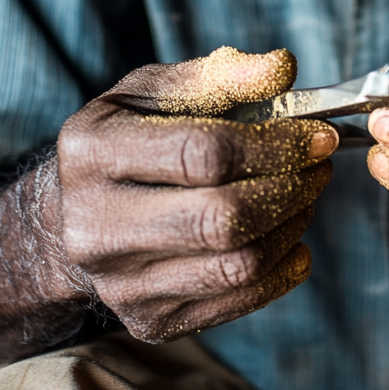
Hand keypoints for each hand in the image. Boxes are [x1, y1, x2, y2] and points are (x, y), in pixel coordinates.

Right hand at [50, 47, 336, 341]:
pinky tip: (292, 239)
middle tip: (319, 165)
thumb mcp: (153, 91)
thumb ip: (218, 76)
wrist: (69, 216)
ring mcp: (120, 284)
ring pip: (235, 264)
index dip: (274, 143)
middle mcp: (95, 226)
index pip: (202, 153)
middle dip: (290, 188)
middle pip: (221, 218)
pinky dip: (281, 270)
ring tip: (306, 195)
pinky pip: (235, 301)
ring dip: (291, 226)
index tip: (317, 134)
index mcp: (92, 152)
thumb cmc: (125, 137)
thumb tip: (283, 69)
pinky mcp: (148, 321)